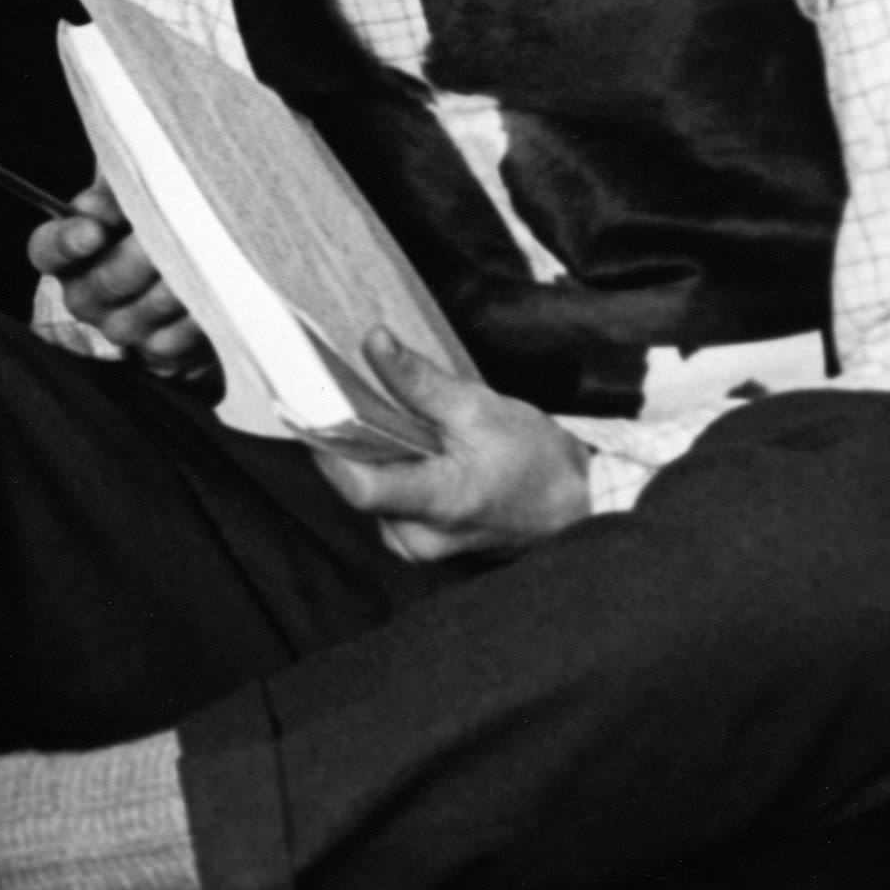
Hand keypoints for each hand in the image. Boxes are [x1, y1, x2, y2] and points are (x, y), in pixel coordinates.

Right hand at [27, 177, 210, 379]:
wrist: (204, 250)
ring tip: (209, 255)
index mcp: (67, 251)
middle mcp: (84, 295)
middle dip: (143, 253)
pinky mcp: (156, 350)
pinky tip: (219, 291)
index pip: (47, 249)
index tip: (95, 230)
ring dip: (178, 282)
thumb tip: (115, 192)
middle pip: (104, 282)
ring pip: (142, 313)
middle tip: (179, 229)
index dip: (68, 242)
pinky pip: (172, 341)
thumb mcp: (134, 184)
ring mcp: (118, 327)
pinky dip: (197, 315)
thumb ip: (119, 184)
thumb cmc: (159, 206)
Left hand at [308, 330, 590, 561]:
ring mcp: (419, 548)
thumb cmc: (535, 460)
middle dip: (354, 443)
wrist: (575, 505)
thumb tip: (374, 341)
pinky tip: (408, 450)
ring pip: (369, 494)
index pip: (360, 487)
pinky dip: (389, 472)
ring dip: (374, 458)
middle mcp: (421, 537)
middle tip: (358, 401)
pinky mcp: (419, 543)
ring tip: (399, 428)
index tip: (314, 406)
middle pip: (357, 486)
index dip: (329, 447)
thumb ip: (420, 381)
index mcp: (441, 504)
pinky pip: (385, 504)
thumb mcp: (480, 408)